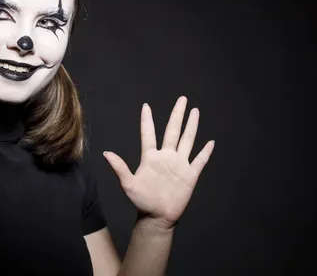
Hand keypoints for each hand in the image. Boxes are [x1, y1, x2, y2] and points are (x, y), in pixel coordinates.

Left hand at [103, 96, 214, 230]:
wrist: (157, 217)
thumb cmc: (141, 201)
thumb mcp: (128, 184)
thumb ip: (119, 167)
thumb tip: (105, 153)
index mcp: (150, 157)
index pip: (149, 133)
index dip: (147, 120)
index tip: (146, 105)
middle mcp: (165, 157)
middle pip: (173, 131)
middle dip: (178, 114)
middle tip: (182, 99)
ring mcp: (178, 165)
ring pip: (187, 140)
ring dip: (191, 126)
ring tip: (195, 111)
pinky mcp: (189, 175)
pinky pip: (199, 161)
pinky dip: (205, 152)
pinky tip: (210, 142)